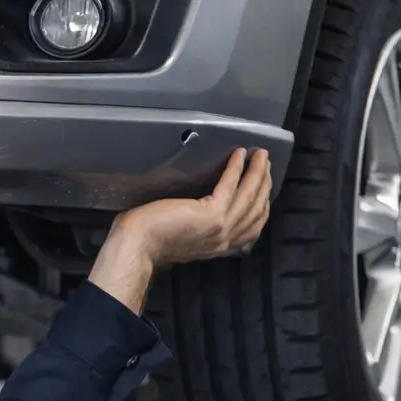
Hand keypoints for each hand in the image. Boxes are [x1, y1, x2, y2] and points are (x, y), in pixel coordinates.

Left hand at [110, 146, 273, 268]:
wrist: (136, 246)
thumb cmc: (146, 240)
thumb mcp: (182, 238)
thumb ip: (197, 229)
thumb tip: (200, 211)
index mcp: (217, 246)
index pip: (251, 227)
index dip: (261, 205)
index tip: (264, 187)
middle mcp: (223, 240)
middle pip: (256, 210)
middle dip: (264, 185)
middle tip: (265, 164)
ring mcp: (220, 228)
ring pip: (249, 197)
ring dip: (257, 173)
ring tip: (260, 155)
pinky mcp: (211, 215)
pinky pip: (230, 186)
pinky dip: (237, 169)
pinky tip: (240, 154)